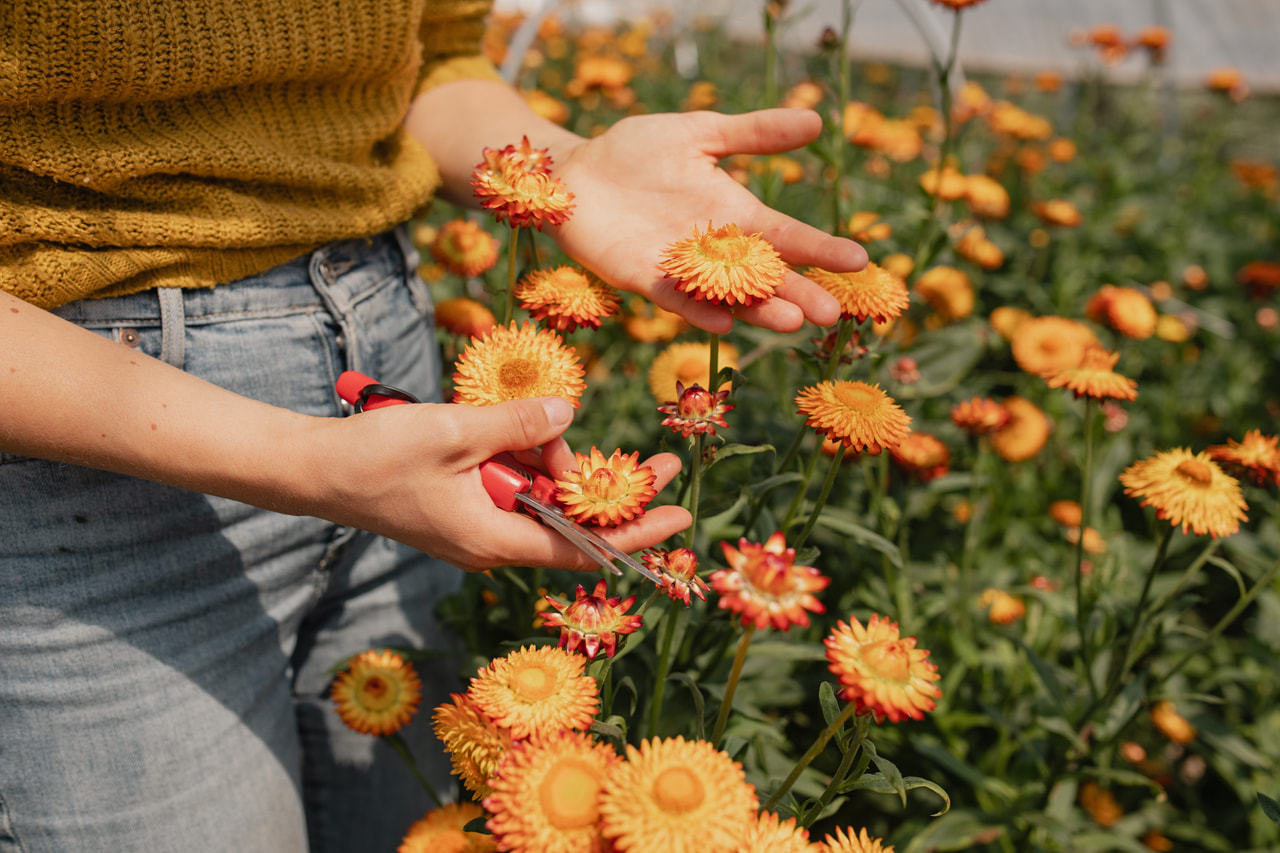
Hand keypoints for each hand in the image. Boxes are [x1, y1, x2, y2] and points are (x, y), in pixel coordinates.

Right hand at [306, 395, 690, 572]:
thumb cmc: (377, 458)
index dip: (637, 535)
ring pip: (544, 500)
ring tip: (546, 426)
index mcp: (494, 539)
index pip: (583, 548)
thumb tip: (570, 414)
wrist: (317, 471)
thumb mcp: (454, 433)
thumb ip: (517, 426)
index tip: (680, 520)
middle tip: (660, 462)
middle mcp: (493, 543)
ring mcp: (479, 527)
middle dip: (612, 490)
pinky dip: (528, 462)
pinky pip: (515, 488)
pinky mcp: (466, 507)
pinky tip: (523, 432)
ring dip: (558, 465)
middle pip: (572, 522)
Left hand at [549, 108, 867, 333]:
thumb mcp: (698, 133)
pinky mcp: (642, 279)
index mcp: (734, 214)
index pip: (786, 236)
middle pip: (765, 276)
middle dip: (799, 293)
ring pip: (727, 295)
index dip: (820, 249)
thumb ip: (752, 133)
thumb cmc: (634, 150)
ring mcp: (679, 268)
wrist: (573, 171)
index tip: (858, 261)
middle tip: (833, 313)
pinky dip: (697, 310)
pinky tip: (723, 321)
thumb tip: (816, 122)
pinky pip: (674, 298)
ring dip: (758, 310)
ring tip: (791, 323)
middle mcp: (714, 249)